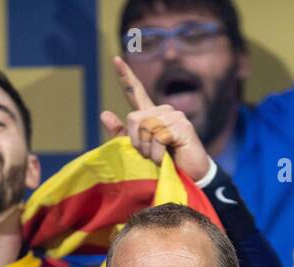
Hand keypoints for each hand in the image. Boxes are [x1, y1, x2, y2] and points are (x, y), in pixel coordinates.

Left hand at [100, 56, 211, 181]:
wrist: (190, 179)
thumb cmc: (166, 166)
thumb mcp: (139, 151)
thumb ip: (121, 135)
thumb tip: (104, 113)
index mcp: (151, 115)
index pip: (136, 92)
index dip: (126, 76)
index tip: (115, 59)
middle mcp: (163, 111)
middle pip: (134, 118)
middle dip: (136, 141)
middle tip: (149, 156)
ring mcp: (174, 116)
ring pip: (145, 126)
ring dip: (148, 149)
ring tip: (159, 158)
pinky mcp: (182, 125)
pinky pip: (158, 136)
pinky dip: (157, 154)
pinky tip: (166, 160)